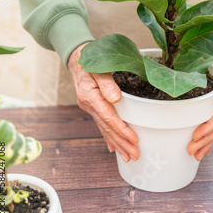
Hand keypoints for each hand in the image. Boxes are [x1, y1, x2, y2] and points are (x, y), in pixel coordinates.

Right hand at [68, 42, 139, 162]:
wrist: (76, 55)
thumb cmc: (89, 58)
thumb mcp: (97, 67)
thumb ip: (106, 83)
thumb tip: (116, 99)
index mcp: (90, 96)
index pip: (109, 117)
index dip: (122, 130)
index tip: (134, 139)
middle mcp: (89, 105)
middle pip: (107, 128)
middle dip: (122, 143)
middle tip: (136, 155)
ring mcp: (89, 107)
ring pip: (105, 129)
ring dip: (117, 144)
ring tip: (128, 156)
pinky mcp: (92, 106)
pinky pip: (101, 125)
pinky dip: (108, 137)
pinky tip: (113, 148)